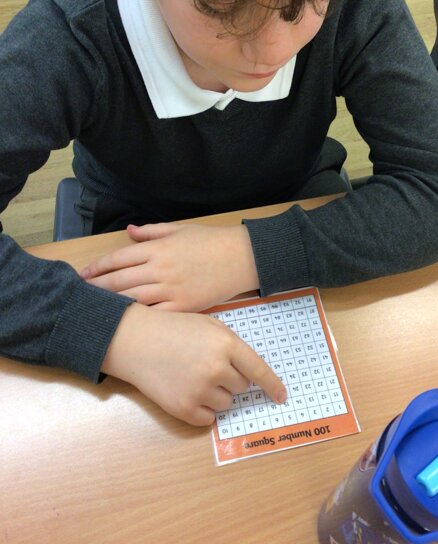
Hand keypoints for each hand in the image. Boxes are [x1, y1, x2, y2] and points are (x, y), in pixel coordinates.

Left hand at [80, 222, 258, 311]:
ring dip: (111, 304)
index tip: (83, 274)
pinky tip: (126, 323)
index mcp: (158, 248)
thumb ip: (152, 232)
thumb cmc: (212, 241)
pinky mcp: (184, 306)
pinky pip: (156, 314)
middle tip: (79, 295)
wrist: (242, 257)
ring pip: (133, 299)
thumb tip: (129, 231)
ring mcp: (171, 289)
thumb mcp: (181, 229)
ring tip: (95, 310)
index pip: (118, 257)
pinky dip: (139, 318)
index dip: (98, 267)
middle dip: (96, 288)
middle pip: (119, 280)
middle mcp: (160, 269)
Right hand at [101, 304, 286, 424]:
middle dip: (231, 378)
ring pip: (226, 403)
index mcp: (225, 344)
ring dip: (217, 394)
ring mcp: (200, 391)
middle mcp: (216, 369)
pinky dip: (203, 409)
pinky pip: (208, 418)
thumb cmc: (174, 329)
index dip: (272, 386)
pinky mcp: (183, 409)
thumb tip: (250, 372)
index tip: (282, 397)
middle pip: (241, 387)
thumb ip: (231, 346)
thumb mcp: (209, 325)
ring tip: (193, 375)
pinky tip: (187, 390)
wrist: (135, 341)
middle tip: (207, 364)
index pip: (259, 370)